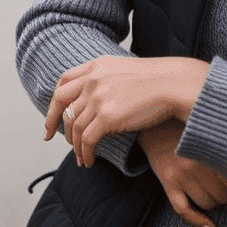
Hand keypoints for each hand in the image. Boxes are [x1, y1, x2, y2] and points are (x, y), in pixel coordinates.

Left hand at [44, 55, 208, 167]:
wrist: (175, 85)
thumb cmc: (159, 82)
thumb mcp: (126, 70)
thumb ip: (107, 79)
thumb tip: (97, 98)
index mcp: (96, 66)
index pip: (63, 81)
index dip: (55, 99)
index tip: (53, 115)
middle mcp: (93, 79)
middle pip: (62, 103)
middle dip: (53, 122)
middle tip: (50, 137)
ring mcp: (98, 97)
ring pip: (74, 126)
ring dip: (75, 145)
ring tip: (81, 157)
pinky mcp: (107, 117)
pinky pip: (87, 139)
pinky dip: (85, 153)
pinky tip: (89, 160)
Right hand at [139, 121, 226, 226]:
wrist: (156, 118)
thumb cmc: (191, 125)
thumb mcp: (214, 132)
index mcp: (216, 150)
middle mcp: (200, 163)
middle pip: (226, 197)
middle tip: (220, 178)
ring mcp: (182, 173)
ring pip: (209, 204)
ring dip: (211, 200)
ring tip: (205, 181)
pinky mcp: (167, 180)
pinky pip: (183, 209)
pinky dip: (197, 220)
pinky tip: (208, 226)